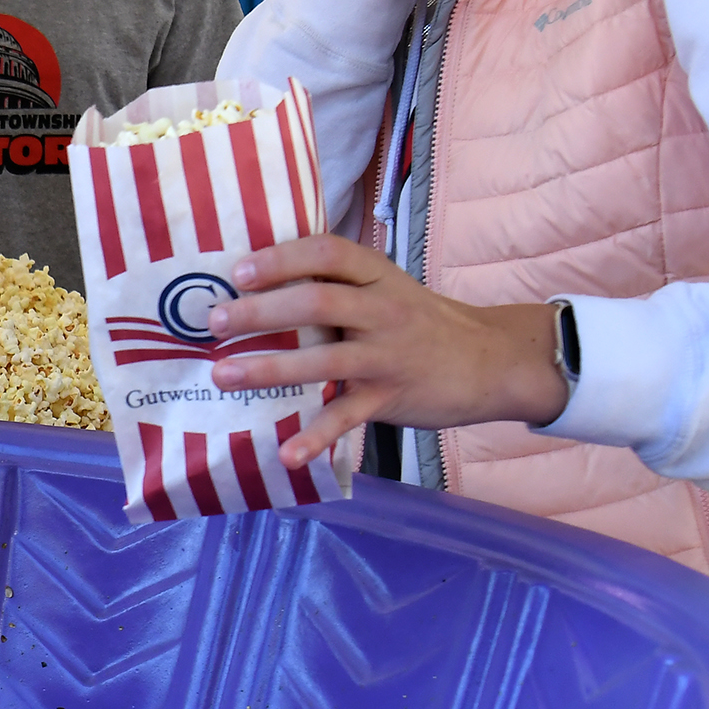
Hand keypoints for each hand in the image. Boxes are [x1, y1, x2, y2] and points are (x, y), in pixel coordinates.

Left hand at [206, 234, 566, 471]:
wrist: (493, 362)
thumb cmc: (423, 324)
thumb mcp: (388, 289)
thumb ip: (339, 286)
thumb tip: (263, 286)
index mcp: (377, 275)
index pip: (327, 253)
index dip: (282, 258)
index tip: (239, 269)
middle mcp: (383, 309)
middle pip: (317, 302)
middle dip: (261, 311)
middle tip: (215, 321)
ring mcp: (388, 355)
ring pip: (324, 360)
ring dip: (270, 369)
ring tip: (224, 376)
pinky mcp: (392, 396)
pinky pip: (348, 417)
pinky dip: (316, 437)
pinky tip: (285, 454)